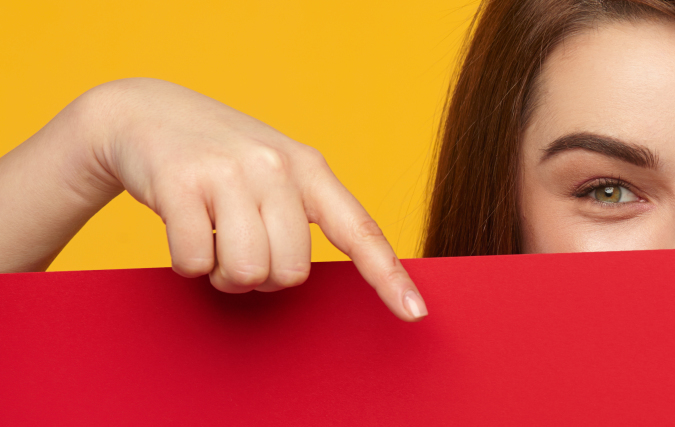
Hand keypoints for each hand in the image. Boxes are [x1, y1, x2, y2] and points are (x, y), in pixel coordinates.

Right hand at [96, 78, 425, 319]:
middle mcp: (276, 167)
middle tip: (240, 247)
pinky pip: (196, 262)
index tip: (415, 313)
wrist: (143, 112)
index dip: (389, 276)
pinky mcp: (180, 182)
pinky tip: (183, 227)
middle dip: (264, 277)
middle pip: (292, 272)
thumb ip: (300, 213)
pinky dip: (188, 262)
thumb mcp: (272, 172)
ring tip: (214, 240)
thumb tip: (307, 275)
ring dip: (225, 275)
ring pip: (248, 273)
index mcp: (309, 169)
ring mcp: (228, 172)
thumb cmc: (218, 160)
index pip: (360, 231)